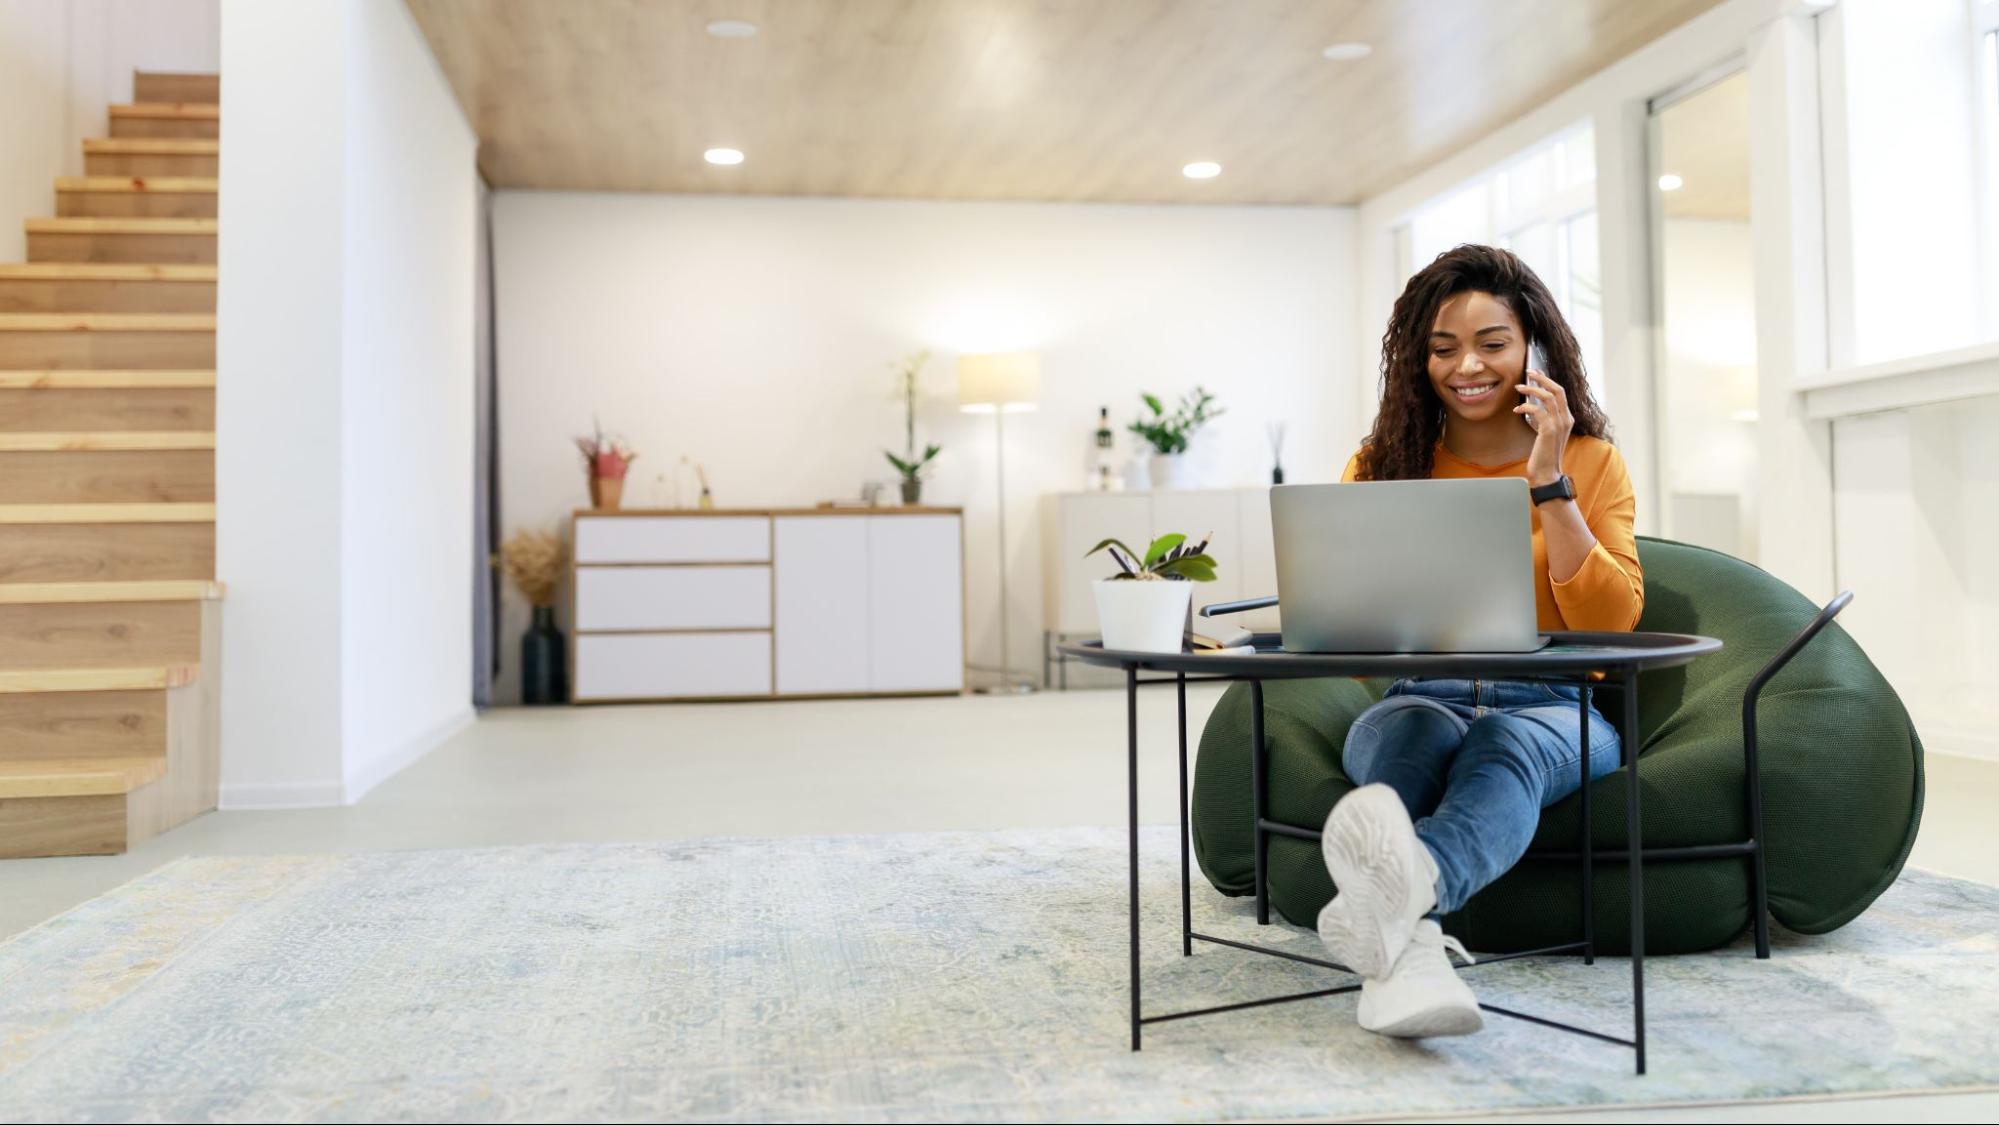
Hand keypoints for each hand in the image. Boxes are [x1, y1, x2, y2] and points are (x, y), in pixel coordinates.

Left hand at [1513, 368, 1571, 486]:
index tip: (1536, 373)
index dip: (1548, 380)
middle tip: (1528, 372)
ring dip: (1531, 389)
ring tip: (1518, 387)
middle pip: (1557, 389)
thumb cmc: (1544, 454)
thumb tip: (1532, 407)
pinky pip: (1537, 410)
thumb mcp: (1545, 433)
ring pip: (1547, 397)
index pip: (1560, 392)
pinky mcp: (1549, 430)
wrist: (1547, 473)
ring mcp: (1559, 424)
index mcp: (1567, 418)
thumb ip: (1543, 420)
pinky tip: (1517, 410)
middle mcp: (1566, 419)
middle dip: (1542, 378)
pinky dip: (1525, 407)